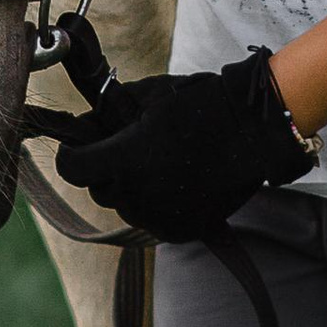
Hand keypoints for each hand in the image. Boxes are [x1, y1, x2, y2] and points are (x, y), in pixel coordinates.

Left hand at [47, 50, 315, 242]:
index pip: (72, 168)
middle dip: (106, 169)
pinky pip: (151, 220)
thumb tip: (86, 124)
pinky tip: (174, 181)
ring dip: (130, 188)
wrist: (254, 131)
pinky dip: (155, 204)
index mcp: (123, 161)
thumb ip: (108, 110)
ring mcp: (158, 218)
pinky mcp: (179, 231)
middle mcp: (136, 196)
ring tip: (158, 163)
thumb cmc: (200, 104)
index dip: (73, 154)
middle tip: (130, 148)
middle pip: (99, 188)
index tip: (82, 146)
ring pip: (125, 206)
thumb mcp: (147, 95)